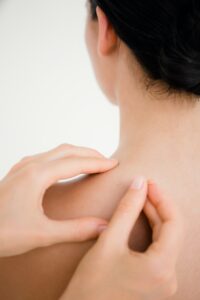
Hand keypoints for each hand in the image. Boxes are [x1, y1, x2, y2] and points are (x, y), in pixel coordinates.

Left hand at [0, 144, 117, 256]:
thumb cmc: (3, 233)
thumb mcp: (42, 235)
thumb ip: (76, 230)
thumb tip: (105, 226)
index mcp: (37, 175)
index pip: (75, 162)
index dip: (97, 163)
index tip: (115, 164)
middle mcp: (30, 165)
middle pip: (67, 150)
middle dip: (89, 153)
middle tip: (107, 161)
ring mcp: (21, 167)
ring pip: (55, 151)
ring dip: (75, 154)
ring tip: (90, 162)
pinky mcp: (17, 173)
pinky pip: (45, 157)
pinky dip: (62, 158)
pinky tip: (63, 168)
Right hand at [61, 177, 182, 299]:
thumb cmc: (91, 283)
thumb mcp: (109, 240)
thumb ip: (127, 209)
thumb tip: (140, 183)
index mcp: (161, 268)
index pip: (174, 223)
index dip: (162, 198)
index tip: (149, 182)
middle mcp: (168, 278)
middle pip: (172, 231)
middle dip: (158, 205)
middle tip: (143, 186)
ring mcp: (163, 282)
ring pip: (167, 239)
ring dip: (155, 217)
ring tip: (141, 198)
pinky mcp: (155, 282)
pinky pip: (161, 249)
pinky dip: (153, 230)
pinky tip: (142, 217)